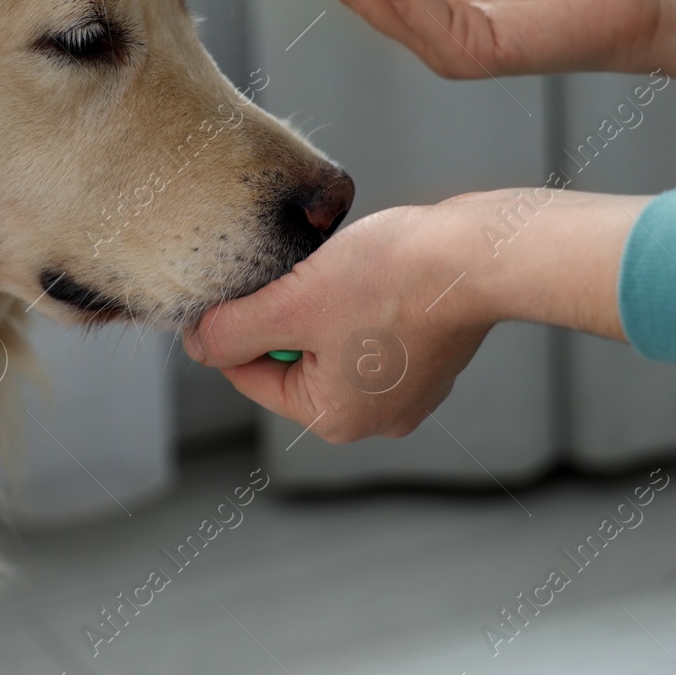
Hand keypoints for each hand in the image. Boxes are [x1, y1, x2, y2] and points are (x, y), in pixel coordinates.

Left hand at [184, 203, 493, 442]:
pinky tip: (380, 276)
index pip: (249, 373)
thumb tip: (196, 344)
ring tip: (350, 273)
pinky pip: (370, 331)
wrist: (479, 255)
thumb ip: (233, 329)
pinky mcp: (428, 359)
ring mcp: (407, 392)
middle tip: (310, 274)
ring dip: (326, 303)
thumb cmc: (391, 279)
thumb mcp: (292, 302)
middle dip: (291, 312)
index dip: (239, 324)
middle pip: (292, 359)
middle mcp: (373, 418)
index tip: (253, 283)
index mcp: (333, 418)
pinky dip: (365, 301)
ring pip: (331, 340)